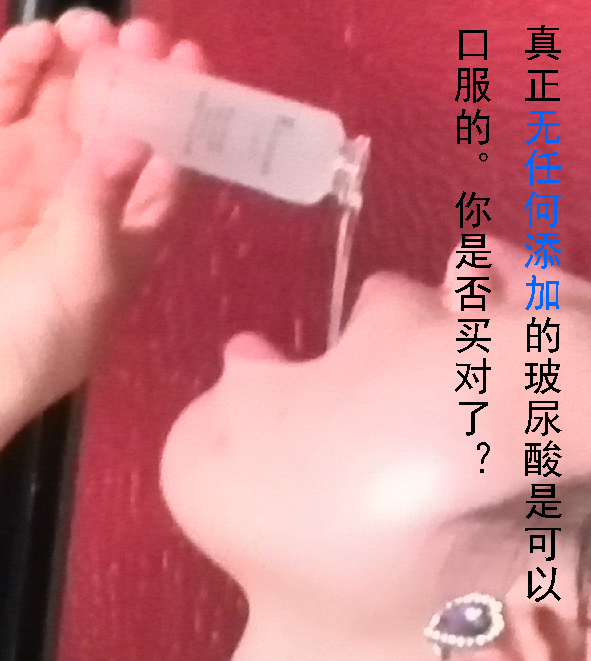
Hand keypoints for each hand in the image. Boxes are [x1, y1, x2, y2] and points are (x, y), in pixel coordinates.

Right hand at [0, 10, 204, 445]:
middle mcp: (95, 192)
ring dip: (81, 63)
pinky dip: (18, 72)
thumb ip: (103, 205)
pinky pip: (7, 107)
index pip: (172, 159)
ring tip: (92, 29)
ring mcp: (40, 173)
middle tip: (141, 35)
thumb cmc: (44, 334)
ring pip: (66, 103)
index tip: (192, 62)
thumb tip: (134, 138)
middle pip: (122, 120)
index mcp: (136, 224)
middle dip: (133, 74)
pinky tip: (39, 43)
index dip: (186, 112)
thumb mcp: (86, 275)